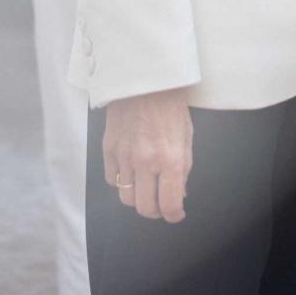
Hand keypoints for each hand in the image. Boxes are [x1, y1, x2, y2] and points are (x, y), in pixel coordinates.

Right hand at [102, 88, 192, 222]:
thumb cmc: (171, 105)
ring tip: (145, 189)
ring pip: (126, 198)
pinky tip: (130, 173)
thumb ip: (184, 168)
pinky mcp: (108, 149)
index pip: (169, 204)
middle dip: (155, 211)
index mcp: (170, 158)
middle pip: (144, 207)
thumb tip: (179, 193)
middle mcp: (146, 162)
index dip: (173, 215)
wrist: (146, 79)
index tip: (175, 214)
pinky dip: (121, 182)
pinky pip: (112, 180)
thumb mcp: (187, 136)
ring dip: (137, 198)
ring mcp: (124, 157)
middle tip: (160, 204)